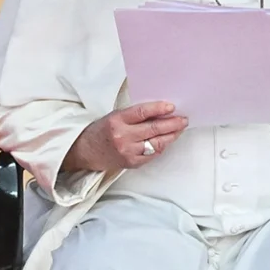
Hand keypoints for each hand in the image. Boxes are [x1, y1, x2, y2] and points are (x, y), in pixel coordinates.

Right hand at [63, 101, 187, 173]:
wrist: (86, 152)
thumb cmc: (102, 131)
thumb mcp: (114, 116)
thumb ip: (135, 115)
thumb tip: (160, 112)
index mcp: (117, 121)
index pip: (142, 112)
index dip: (158, 109)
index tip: (171, 107)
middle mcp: (122, 137)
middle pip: (153, 129)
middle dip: (172, 124)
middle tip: (183, 120)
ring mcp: (128, 152)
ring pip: (156, 143)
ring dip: (171, 136)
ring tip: (179, 129)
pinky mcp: (132, 163)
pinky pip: (152, 154)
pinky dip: (162, 146)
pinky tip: (167, 140)